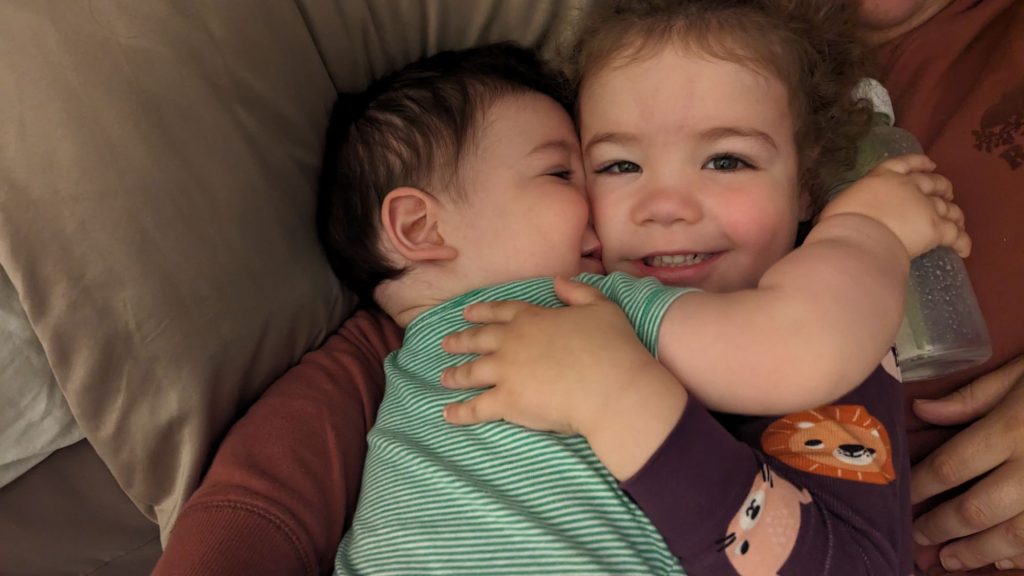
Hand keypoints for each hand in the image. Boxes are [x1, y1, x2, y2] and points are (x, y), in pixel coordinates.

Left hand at [440, 277, 661, 436]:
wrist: (611, 387)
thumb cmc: (612, 347)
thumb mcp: (601, 307)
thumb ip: (578, 291)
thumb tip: (558, 281)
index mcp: (533, 318)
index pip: (501, 312)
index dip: (482, 312)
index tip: (466, 313)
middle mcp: (512, 342)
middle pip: (478, 339)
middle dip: (460, 341)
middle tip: (446, 344)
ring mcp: (506, 372)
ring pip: (471, 372)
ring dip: (455, 374)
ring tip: (445, 377)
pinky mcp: (506, 401)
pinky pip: (475, 407)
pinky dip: (459, 412)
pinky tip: (447, 414)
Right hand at [820, 154, 969, 259]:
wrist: (857, 238)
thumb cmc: (841, 222)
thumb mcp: (843, 202)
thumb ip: (855, 202)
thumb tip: (850, 213)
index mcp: (884, 177)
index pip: (906, 164)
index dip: (921, 163)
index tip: (931, 165)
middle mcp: (909, 187)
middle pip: (934, 183)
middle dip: (943, 188)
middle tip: (948, 195)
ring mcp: (925, 207)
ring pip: (949, 208)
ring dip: (955, 215)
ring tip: (958, 222)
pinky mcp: (935, 229)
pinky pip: (956, 235)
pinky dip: (962, 242)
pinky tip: (964, 251)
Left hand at [909, 355, 1023, 572]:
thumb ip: (974, 397)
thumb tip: (922, 412)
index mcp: (1013, 429)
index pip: (951, 467)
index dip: (920, 487)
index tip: (901, 497)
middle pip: (977, 509)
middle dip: (942, 527)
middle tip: (917, 538)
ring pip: (1016, 536)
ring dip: (980, 552)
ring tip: (951, 559)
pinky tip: (1007, 564)